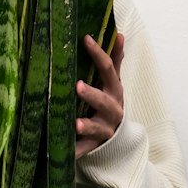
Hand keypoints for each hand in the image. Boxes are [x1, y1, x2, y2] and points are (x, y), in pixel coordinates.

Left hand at [75, 32, 124, 157]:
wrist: (120, 139)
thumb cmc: (110, 103)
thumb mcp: (114, 83)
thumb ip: (115, 61)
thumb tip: (118, 34)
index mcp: (115, 92)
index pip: (108, 71)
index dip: (98, 55)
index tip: (85, 39)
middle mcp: (112, 111)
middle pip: (103, 101)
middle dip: (91, 94)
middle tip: (77, 86)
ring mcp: (104, 130)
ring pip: (95, 128)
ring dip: (86, 126)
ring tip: (75, 124)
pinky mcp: (94, 146)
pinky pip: (85, 151)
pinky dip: (76, 152)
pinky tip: (67, 153)